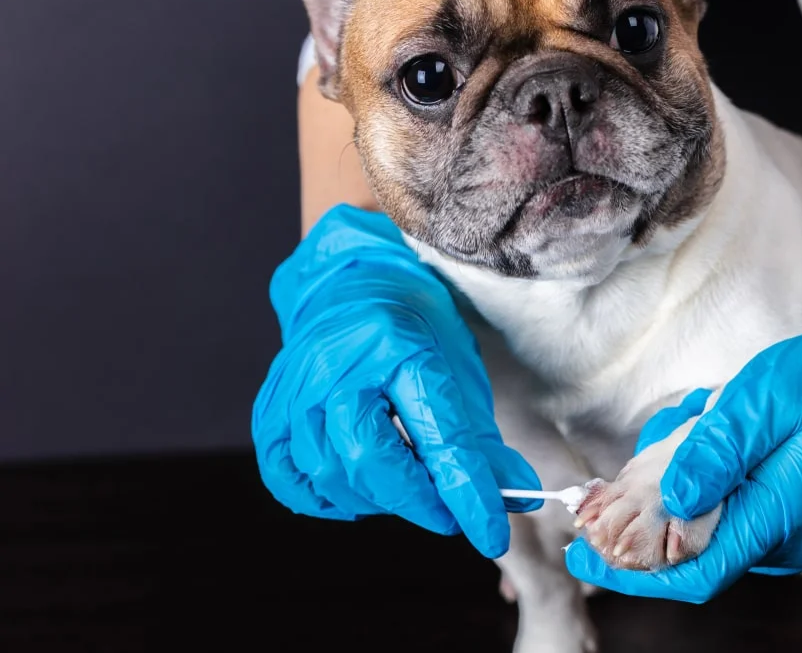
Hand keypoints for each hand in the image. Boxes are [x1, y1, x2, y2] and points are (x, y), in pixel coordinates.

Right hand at [252, 204, 541, 558]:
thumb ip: (481, 438)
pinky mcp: (271, 409)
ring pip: (329, 475)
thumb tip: (513, 494)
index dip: (467, 492)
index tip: (489, 532)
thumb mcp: (457, 368)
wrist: (349, 285)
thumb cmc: (410, 324)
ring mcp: (295, 388)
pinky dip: (324, 499)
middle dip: (418, 502)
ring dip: (376, 501)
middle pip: (371, 462)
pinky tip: (354, 490)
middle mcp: (336, 366)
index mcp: (397, 346)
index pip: (438, 435)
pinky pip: (287, 478)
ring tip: (405, 488)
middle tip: (446, 510)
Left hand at [566, 324, 801, 600]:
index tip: (582, 558)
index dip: (631, 573)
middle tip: (641, 448)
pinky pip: (729, 504)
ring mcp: (788, 527)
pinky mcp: (787, 510)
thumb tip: (670, 497)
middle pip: (689, 542)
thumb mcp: (766, 400)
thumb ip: (718, 451)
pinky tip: (716, 420)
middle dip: (649, 500)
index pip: (693, 569)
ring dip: (681, 473)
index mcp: (776, 514)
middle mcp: (782, 536)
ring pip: (706, 517)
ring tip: (702, 411)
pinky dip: (705, 471)